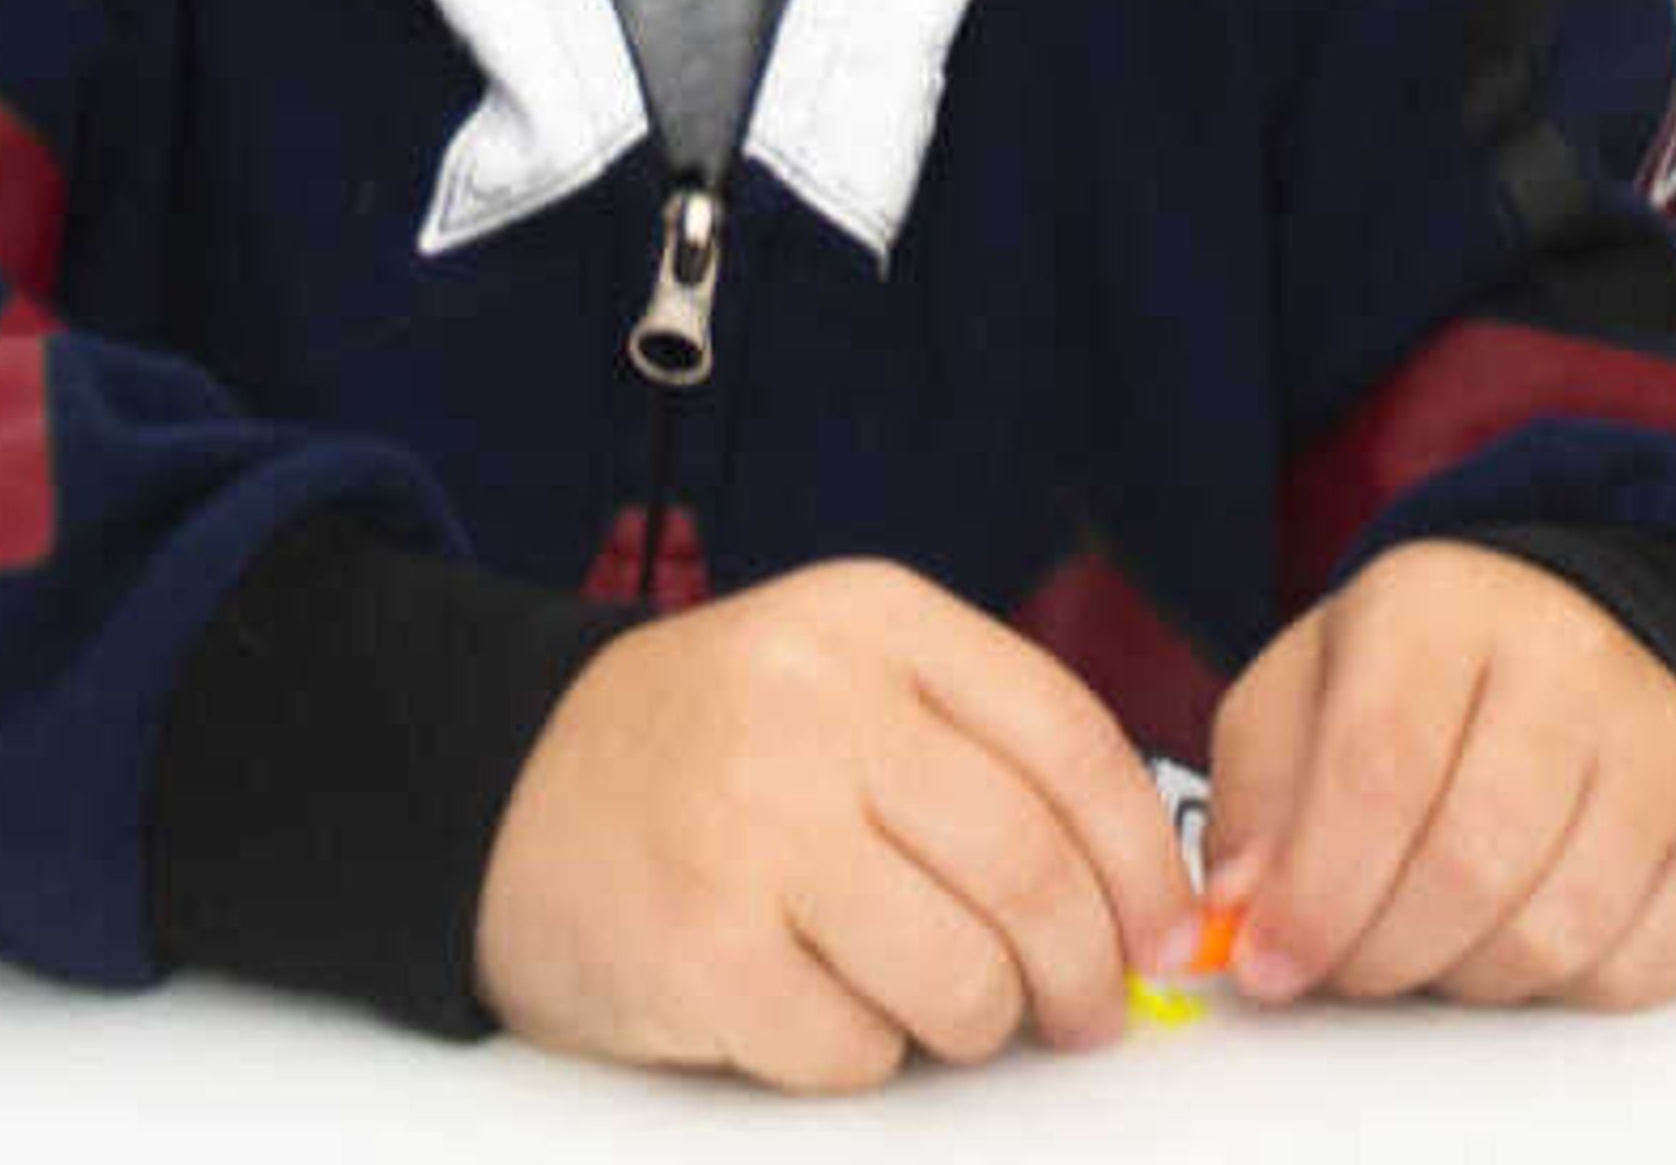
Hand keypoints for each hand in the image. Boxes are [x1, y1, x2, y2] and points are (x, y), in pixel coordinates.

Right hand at [471, 561, 1199, 1091]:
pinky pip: (858, 1053)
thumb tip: (1151, 906)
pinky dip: (860, 1056)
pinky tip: (811, 1001)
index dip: (1143, 865)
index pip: (1071, 742)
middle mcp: (814, 701)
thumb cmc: (714, 753)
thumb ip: (983, 754)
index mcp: (870, 619)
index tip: (1165, 939)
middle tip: (1076, 1013)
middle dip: (1083, 975)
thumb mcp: (846, 683)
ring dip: (973, 1024)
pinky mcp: (703, 945)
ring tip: (931, 1003)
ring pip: (966, 981)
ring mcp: (752, 821)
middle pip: (1032, 873)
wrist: (510, 788)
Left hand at [1208, 539, 1675, 1013]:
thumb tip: (1246, 912)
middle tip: (1338, 969)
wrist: (1565, 635)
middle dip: (1380, 952)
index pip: (1377, 769)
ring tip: (1420, 947)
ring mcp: (1661, 743)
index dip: (1317, 891)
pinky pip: (1638, 969)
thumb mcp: (1303, 689)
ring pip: (1555, 931)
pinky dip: (1559, 992)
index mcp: (1437, 603)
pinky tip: (1509, 940)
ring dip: (1464, 978)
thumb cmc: (1413, 677)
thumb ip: (1258, 795)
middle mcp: (1565, 658)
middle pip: (1469, 863)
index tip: (1270, 964)